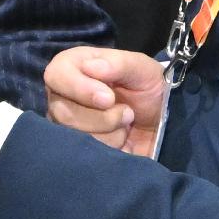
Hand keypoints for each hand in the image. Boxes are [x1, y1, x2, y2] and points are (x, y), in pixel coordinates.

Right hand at [46, 46, 167, 160]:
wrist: (162, 121)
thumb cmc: (148, 87)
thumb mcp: (142, 68)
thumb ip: (118, 63)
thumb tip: (90, 67)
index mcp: (74, 67)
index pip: (56, 75)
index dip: (80, 89)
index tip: (109, 98)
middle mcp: (63, 95)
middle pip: (63, 113)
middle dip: (103, 118)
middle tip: (128, 113)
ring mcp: (68, 124)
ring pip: (75, 137)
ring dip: (111, 134)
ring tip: (126, 124)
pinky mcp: (78, 148)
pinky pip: (85, 155)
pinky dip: (111, 148)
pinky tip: (122, 139)